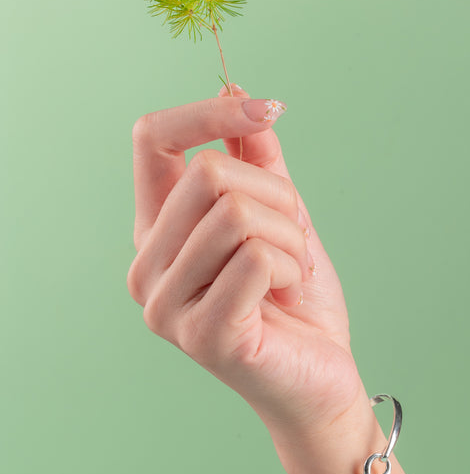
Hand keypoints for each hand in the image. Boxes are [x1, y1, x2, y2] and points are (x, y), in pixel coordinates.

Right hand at [126, 85, 373, 473]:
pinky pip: (256, 258)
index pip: (150, 140)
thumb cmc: (296, 302)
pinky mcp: (203, 335)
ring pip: (237, 214)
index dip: (208, 114)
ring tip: (290, 272)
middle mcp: (146, 267)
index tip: (266, 110)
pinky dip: (292, 267)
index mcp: (156, 232)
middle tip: (292, 239)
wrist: (320, 380)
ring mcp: (167, 306)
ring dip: (289, 237)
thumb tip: (237, 93)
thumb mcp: (281, 216)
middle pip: (208, 174)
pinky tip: (287, 297)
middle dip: (276, 196)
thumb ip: (257, 161)